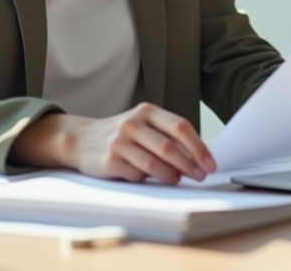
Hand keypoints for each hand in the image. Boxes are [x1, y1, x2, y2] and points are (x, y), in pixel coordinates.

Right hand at [10, 102, 216, 184]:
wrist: (80, 139)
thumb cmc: (120, 135)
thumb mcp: (143, 126)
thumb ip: (167, 136)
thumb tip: (198, 158)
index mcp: (146, 111)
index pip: (180, 127)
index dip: (199, 147)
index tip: (210, 164)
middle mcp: (132, 123)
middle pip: (169, 147)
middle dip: (189, 165)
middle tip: (199, 176)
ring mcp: (119, 141)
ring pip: (154, 164)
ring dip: (171, 175)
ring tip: (177, 179)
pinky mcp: (109, 160)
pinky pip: (136, 175)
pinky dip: (146, 179)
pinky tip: (146, 178)